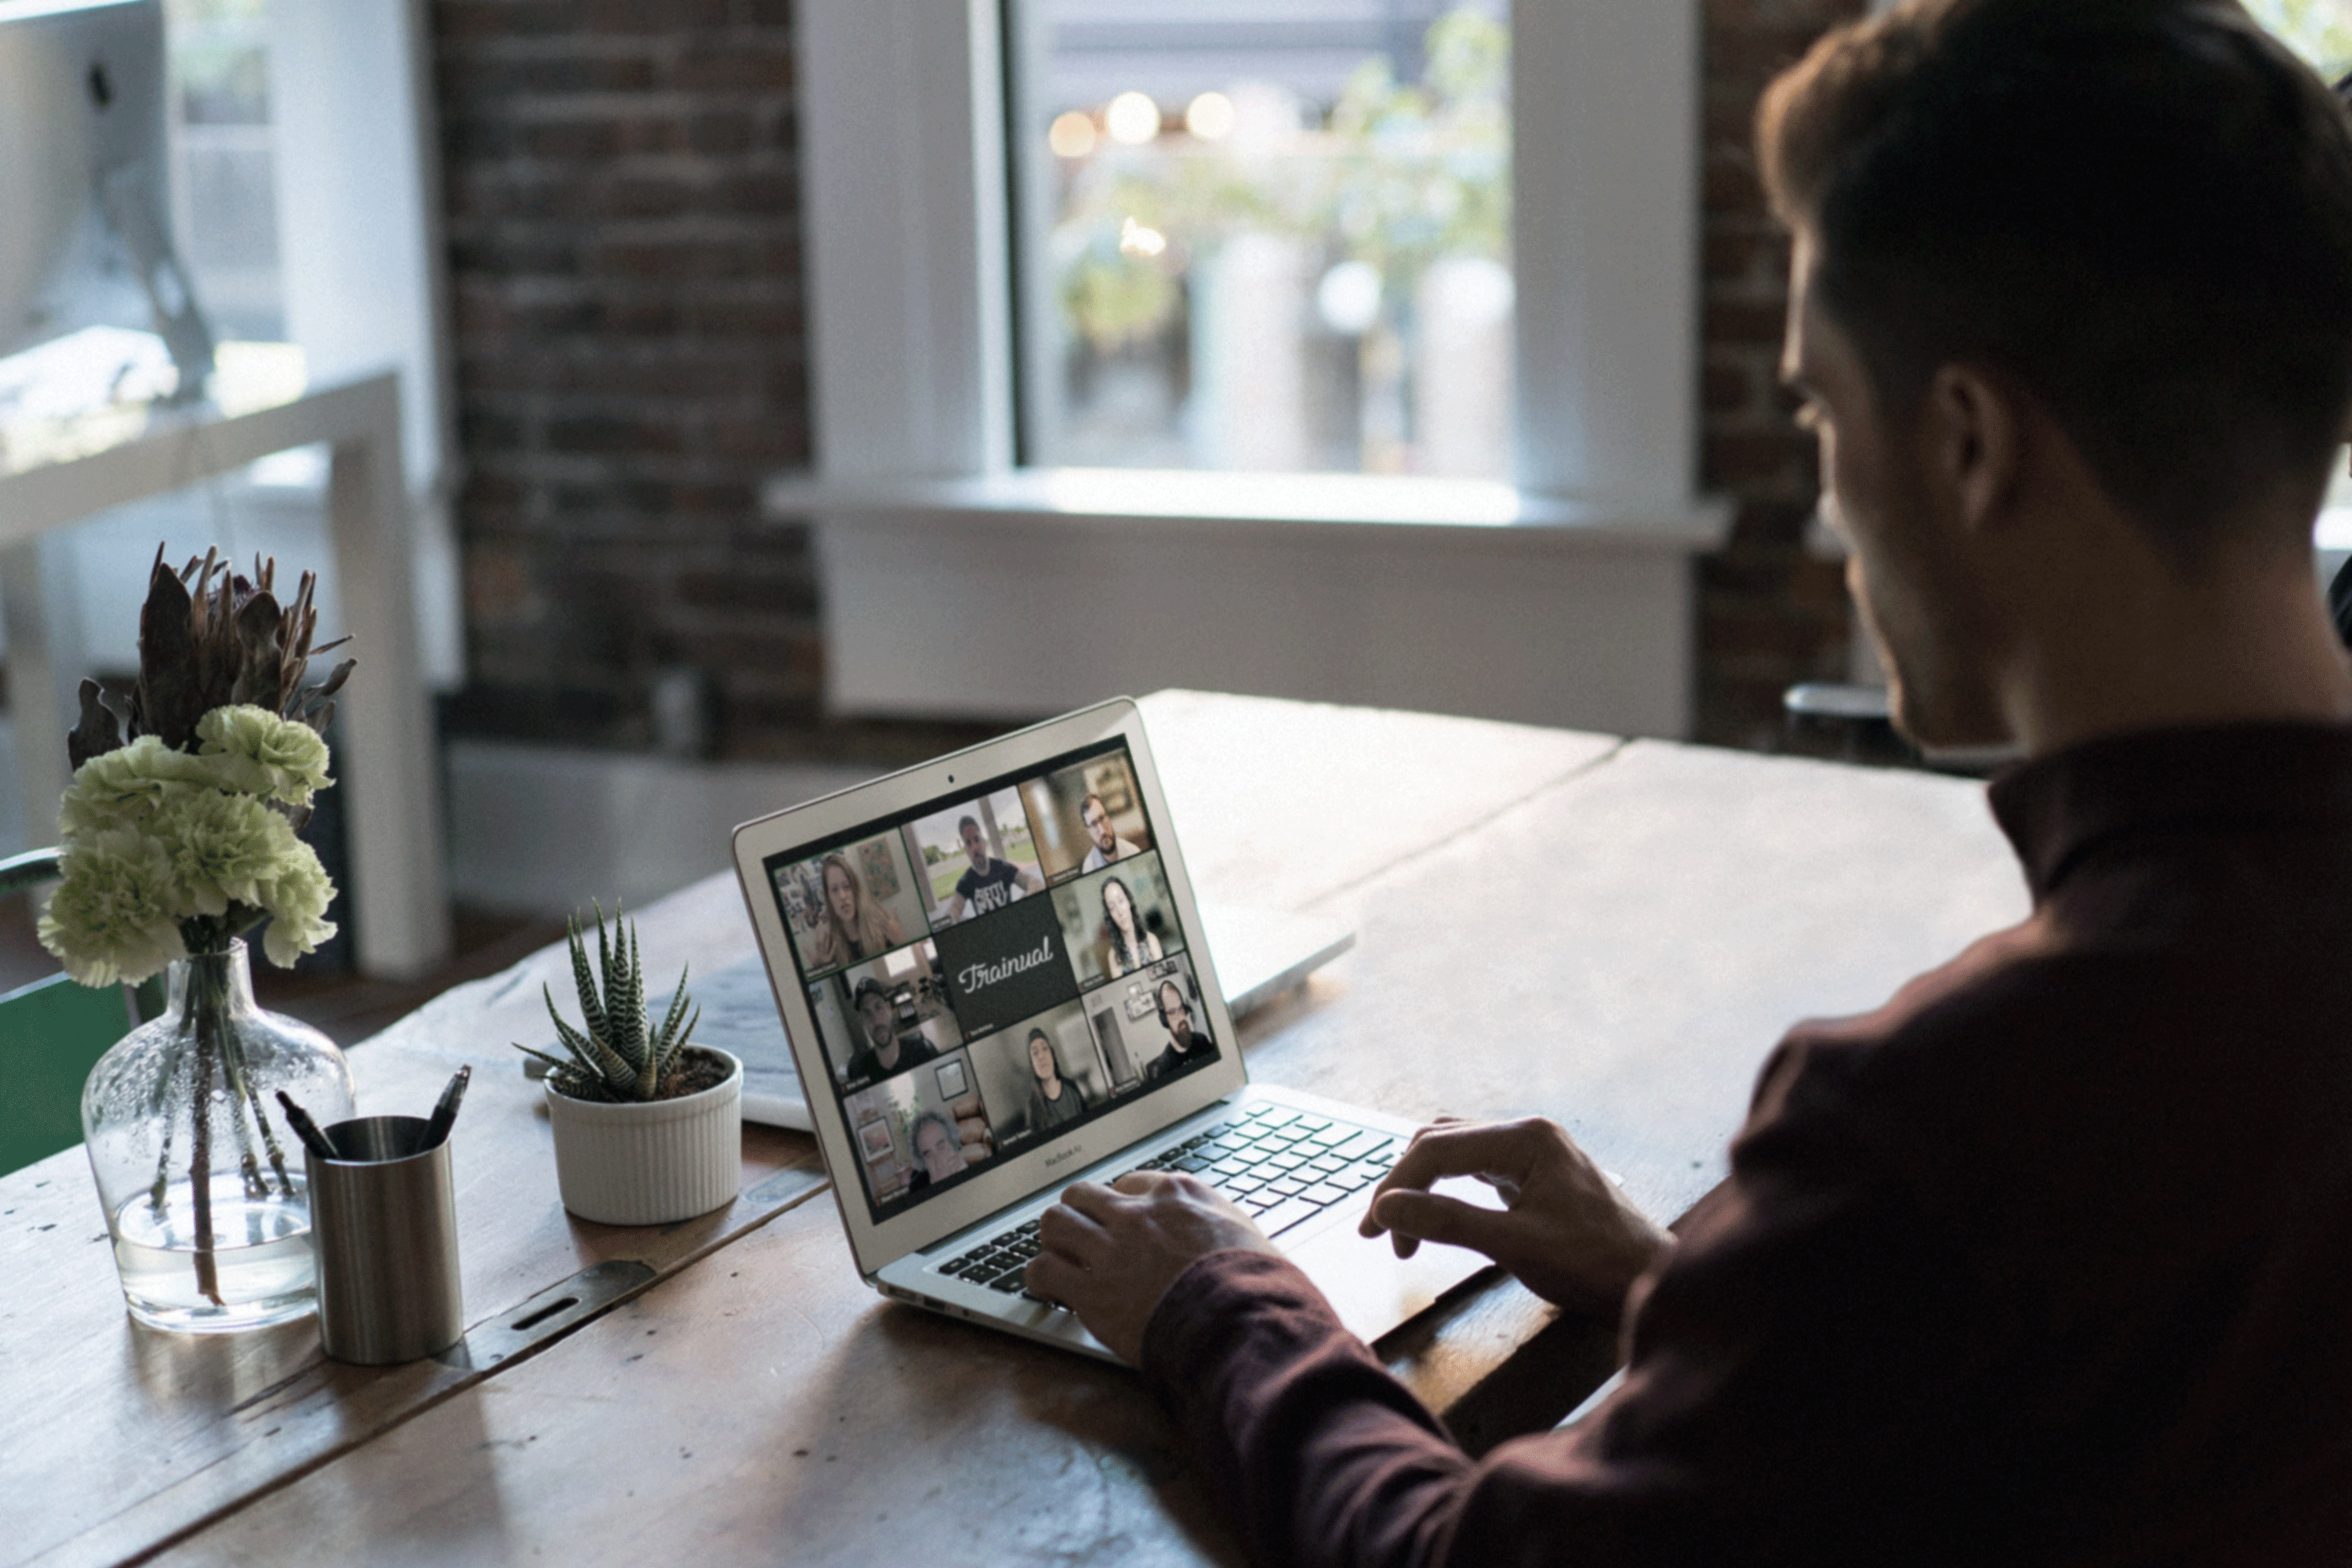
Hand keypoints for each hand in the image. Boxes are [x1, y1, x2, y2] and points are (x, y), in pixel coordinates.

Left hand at [1026, 1172, 1279, 1364]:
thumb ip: (1220, 1226)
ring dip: (1054, 1239)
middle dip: (1078, 1213)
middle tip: (1079, 1234)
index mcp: (1178, 1195)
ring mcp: (1111, 1251)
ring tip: (1057, 1255)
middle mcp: (1138, 1214)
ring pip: (1054, 1223)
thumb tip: (1223, 1237)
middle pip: (1082, 1195)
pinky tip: (1045, 1287)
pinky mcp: (1091, 1291)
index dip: (1121, 1203)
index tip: (1120, 1220)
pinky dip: (1040, 1277)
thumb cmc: (1256, 1285)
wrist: (1240, 1322)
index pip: (1131, 1183)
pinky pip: (1043, 1270)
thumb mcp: (1248, 1235)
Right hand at [1359, 1117, 1669, 1316]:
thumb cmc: (1596, 1265)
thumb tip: (1388, 1208)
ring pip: (1455, 1153)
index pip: (1437, 1149)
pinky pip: (1475, 1168)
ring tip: (1403, 1231)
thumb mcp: (1515, 1246)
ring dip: (1423, 1187)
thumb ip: (1448, 1222)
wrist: (1651, 1281)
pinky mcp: (1535, 1174)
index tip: (1374, 1231)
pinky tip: (1438, 1216)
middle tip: (1381, 1235)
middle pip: (1440, 1143)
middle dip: (1404, 1186)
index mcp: (1526, 1138)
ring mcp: (1532, 1152)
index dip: (1396, 1188)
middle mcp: (1528, 1134)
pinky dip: (1447, 1191)